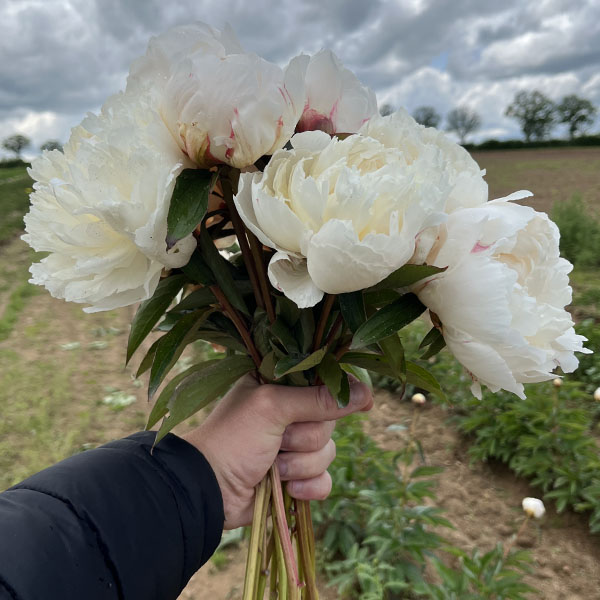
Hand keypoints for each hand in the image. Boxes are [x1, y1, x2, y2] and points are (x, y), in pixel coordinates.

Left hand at [182, 375, 372, 528]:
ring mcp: (292, 447)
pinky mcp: (295, 478)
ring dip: (300, 464)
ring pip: (328, 452)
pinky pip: (324, 481)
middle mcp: (289, 413)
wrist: (209, 489)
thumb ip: (318, 399)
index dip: (340, 393)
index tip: (361, 401)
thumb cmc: (234, 438)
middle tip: (278, 439)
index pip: (323, 383)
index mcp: (280, 387)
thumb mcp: (273, 407)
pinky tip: (288, 489)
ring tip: (273, 466)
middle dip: (305, 436)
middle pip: (330, 421)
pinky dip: (308, 487)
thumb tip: (367, 392)